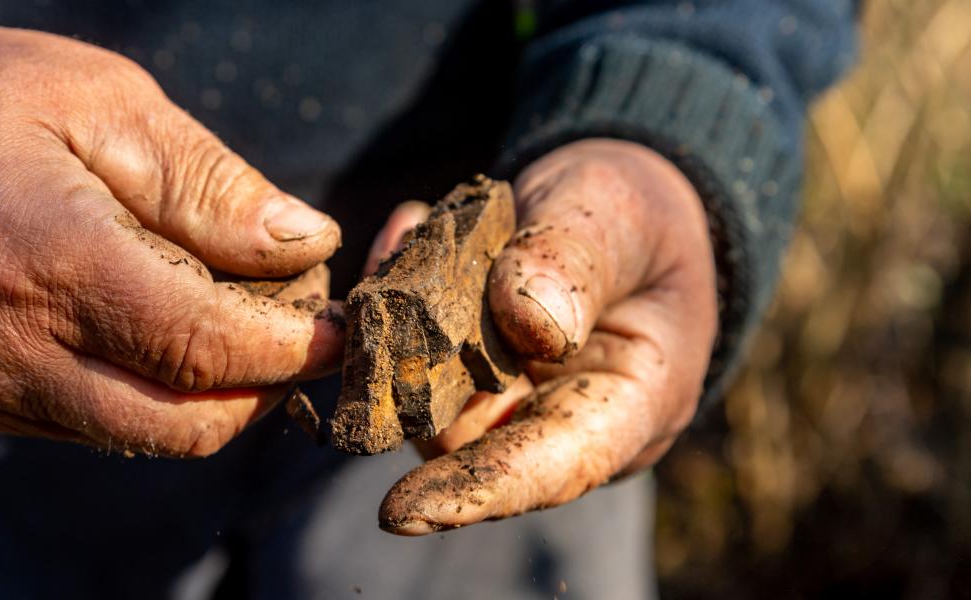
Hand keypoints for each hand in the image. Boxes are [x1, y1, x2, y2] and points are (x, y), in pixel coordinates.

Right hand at [0, 11, 343, 456]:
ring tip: (236, 319)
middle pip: (187, 422)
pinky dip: (156, 393)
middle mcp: (9, 344)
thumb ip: (211, 185)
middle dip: (264, 386)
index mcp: (46, 256)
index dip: (293, 348)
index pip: (205, 347)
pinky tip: (167, 328)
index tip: (343, 327)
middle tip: (297, 325)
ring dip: (215, 396)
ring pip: (147, 436)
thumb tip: (309, 243)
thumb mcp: (105, 102)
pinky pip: (100, 423)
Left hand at [369, 140, 716, 533]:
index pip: (553, 467)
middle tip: (391, 287)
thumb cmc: (634, 212)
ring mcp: (507, 402)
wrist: (615, 207)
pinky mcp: (464, 378)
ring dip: (402, 327)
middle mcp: (561, 420)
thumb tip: (528, 321)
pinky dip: (396, 304)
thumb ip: (574, 258)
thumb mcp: (614, 212)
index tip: (398, 513)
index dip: (477, 491)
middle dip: (416, 379)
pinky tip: (407, 234)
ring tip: (411, 235)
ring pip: (426, 399)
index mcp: (631, 402)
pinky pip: (410, 361)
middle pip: (471, 437)